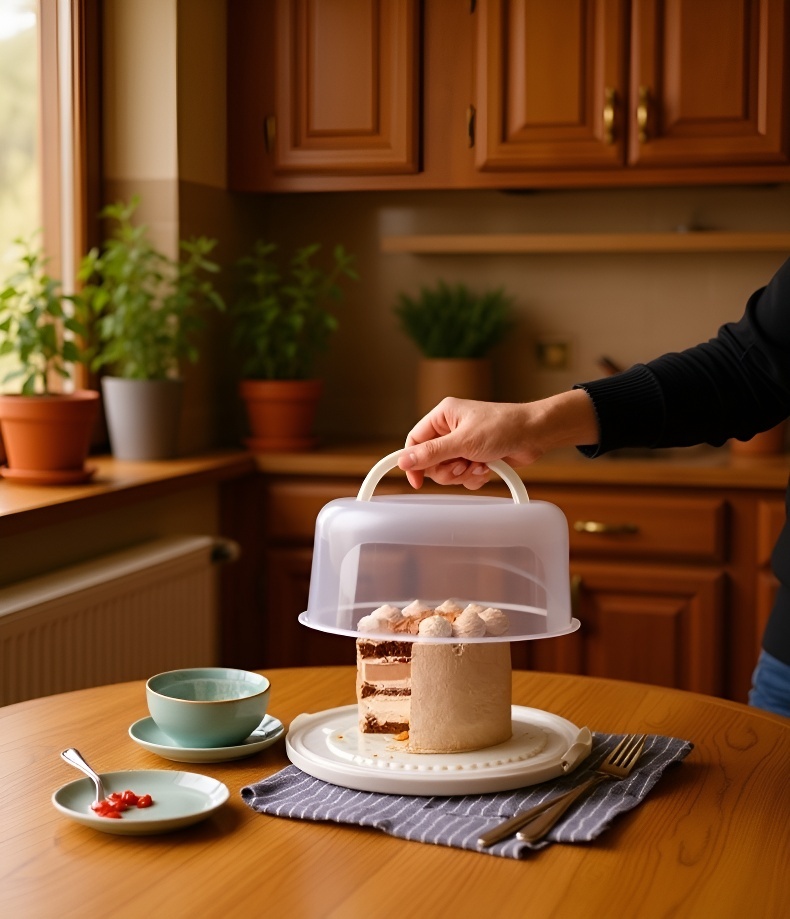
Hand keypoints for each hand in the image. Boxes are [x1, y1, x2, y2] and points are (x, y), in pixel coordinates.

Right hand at [397, 392, 598, 488]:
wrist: (535, 434)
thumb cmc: (503, 426)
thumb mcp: (463, 442)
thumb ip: (431, 453)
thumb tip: (403, 460)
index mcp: (443, 416)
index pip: (415, 441)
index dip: (413, 461)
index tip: (416, 480)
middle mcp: (451, 429)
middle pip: (431, 461)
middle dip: (447, 469)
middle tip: (461, 465)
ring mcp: (464, 444)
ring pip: (448, 471)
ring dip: (463, 474)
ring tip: (479, 464)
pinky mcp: (476, 457)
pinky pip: (464, 476)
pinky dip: (474, 476)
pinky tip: (488, 467)